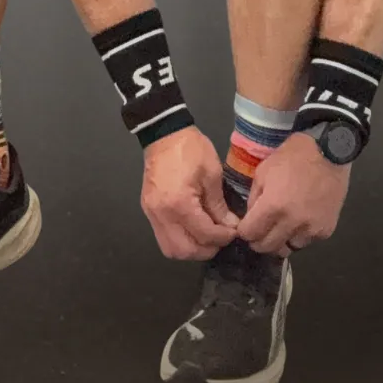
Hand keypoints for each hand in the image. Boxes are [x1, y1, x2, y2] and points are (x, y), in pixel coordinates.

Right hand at [141, 126, 240, 260]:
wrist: (164, 132)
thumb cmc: (190, 148)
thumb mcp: (212, 173)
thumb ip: (219, 204)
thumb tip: (229, 225)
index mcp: (179, 203)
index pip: (204, 234)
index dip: (223, 237)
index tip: (234, 232)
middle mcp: (162, 214)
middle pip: (184, 250)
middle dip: (206, 249)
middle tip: (220, 239)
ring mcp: (152, 213)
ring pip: (170, 249)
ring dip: (190, 249)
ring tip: (206, 237)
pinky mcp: (148, 210)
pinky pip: (162, 237)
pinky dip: (179, 240)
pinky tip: (192, 229)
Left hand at [237, 132, 351, 256]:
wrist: (330, 152)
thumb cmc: (294, 156)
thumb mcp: (264, 170)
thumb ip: (254, 197)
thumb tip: (251, 217)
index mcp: (273, 206)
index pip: (250, 234)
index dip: (244, 231)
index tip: (245, 227)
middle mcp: (292, 223)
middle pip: (267, 247)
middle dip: (258, 241)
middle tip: (259, 231)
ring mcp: (311, 229)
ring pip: (288, 248)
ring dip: (281, 240)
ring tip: (281, 226)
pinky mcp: (326, 231)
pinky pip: (307, 242)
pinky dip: (300, 235)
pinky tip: (300, 220)